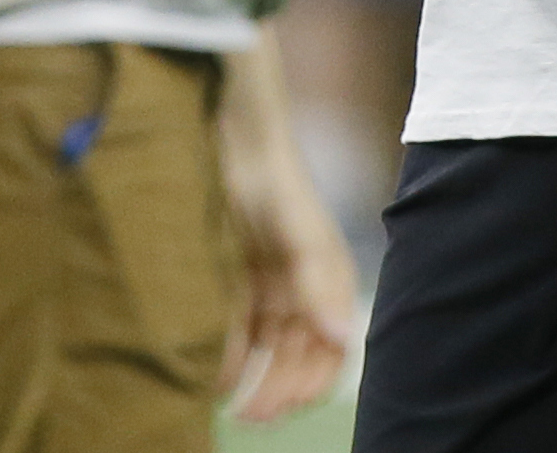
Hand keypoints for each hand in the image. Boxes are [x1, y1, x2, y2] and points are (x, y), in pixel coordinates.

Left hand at [221, 113, 357, 421]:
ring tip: (233, 406)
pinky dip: (233, 352)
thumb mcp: (299, 233)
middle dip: (279, 389)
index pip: (330, 350)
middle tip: (251, 417)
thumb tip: (340, 336)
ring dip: (257, 378)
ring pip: (270, 347)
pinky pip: (242, 326)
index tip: (285, 406)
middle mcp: (306, 290)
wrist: (238, 140)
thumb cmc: (277, 182)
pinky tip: (217, 374)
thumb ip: (319, 282)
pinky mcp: (245, 276)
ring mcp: (275, 285)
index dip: (312, 382)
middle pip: (297, 355)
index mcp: (330, 284)